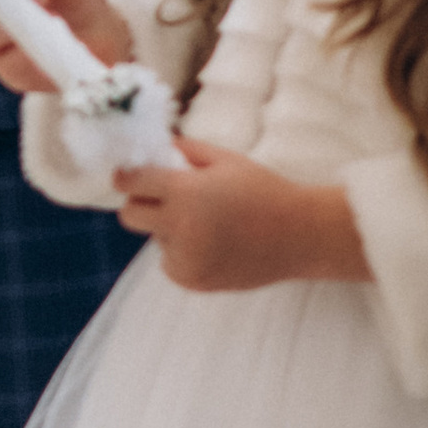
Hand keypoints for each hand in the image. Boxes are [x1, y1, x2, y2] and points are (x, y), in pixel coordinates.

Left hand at [112, 139, 367, 290]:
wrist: (300, 236)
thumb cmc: (264, 190)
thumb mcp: (225, 159)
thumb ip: (184, 150)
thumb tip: (151, 147)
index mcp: (186, 193)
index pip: (130, 182)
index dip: (127, 176)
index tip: (131, 175)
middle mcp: (180, 228)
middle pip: (128, 216)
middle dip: (139, 203)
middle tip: (165, 199)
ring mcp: (187, 259)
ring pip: (155, 239)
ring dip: (168, 229)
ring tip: (207, 224)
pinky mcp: (194, 281)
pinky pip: (171, 262)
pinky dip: (182, 253)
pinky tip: (213, 244)